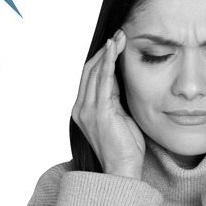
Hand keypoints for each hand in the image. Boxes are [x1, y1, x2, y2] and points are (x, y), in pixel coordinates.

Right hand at [71, 29, 144, 178]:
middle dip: (105, 51)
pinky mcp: (99, 112)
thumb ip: (115, 99)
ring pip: (95, 71)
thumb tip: (120, 79)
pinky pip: (102, 80)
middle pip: (89, 70)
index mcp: (83, 110)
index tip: (115, 44)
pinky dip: (108, 62)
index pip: (90, 77)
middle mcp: (80, 108)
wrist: (122, 170)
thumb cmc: (125, 147)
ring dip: (108, 52)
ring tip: (121, 37)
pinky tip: (114, 49)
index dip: (102, 58)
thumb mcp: (119, 117)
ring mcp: (88, 110)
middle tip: (119, 35)